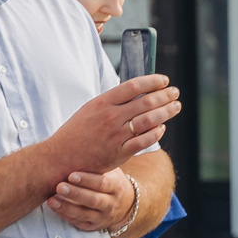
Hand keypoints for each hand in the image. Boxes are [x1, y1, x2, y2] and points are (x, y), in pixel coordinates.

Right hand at [47, 75, 180, 176]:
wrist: (61, 157)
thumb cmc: (76, 132)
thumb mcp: (90, 109)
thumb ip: (112, 101)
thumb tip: (137, 91)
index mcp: (102, 102)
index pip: (133, 86)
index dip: (152, 82)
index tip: (164, 80)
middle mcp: (110, 117)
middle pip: (146, 102)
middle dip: (165, 96)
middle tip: (176, 93)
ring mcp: (116, 135)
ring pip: (149, 120)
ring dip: (166, 112)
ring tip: (176, 106)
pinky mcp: (119, 152)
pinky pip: (144, 141)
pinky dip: (157, 133)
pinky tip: (162, 127)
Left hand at [50, 167, 135, 234]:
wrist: (125, 204)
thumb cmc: (111, 180)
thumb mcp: (112, 171)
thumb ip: (100, 163)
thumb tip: (82, 144)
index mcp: (116, 187)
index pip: (103, 183)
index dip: (87, 180)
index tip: (71, 175)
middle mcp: (111, 204)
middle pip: (94, 200)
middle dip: (76, 194)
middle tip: (59, 187)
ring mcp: (103, 217)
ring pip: (84, 214)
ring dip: (67, 207)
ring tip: (51, 200)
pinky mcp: (93, 226)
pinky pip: (79, 223)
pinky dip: (66, 216)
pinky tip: (54, 208)